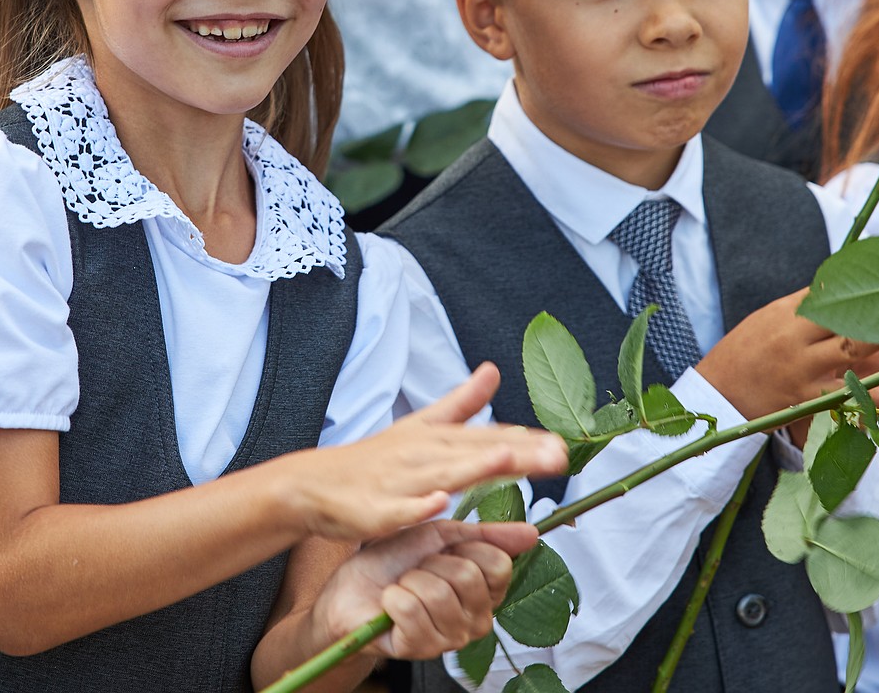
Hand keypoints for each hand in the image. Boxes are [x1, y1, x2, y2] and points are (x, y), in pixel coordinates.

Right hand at [284, 364, 566, 541]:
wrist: (315, 484)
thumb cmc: (375, 459)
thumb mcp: (422, 425)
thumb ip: (462, 402)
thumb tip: (494, 369)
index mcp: (437, 439)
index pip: (488, 438)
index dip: (526, 441)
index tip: (563, 445)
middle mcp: (423, 455)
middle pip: (475, 452)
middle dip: (517, 453)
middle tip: (557, 456)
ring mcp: (399, 481)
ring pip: (442, 473)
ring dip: (473, 466)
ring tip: (507, 457)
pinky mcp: (375, 509)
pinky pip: (399, 509)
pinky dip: (418, 506)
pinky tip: (439, 504)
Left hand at [310, 519, 537, 659]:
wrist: (353, 588)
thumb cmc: (396, 561)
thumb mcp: (443, 535)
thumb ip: (489, 536)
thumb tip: (532, 533)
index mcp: (485, 590)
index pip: (498, 564)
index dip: (466, 548)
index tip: (445, 550)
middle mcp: (475, 619)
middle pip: (469, 577)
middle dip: (433, 563)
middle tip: (418, 570)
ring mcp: (450, 639)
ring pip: (440, 594)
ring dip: (411, 581)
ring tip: (403, 586)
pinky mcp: (420, 651)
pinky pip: (413, 613)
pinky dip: (394, 599)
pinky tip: (390, 603)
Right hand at [696, 289, 878, 425]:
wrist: (719, 393)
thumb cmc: (747, 346)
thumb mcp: (774, 313)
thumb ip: (813, 300)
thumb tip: (852, 279)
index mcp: (792, 319)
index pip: (844, 300)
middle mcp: (803, 350)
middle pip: (863, 332)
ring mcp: (810, 381)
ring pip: (865, 366)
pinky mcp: (815, 407)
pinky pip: (857, 400)